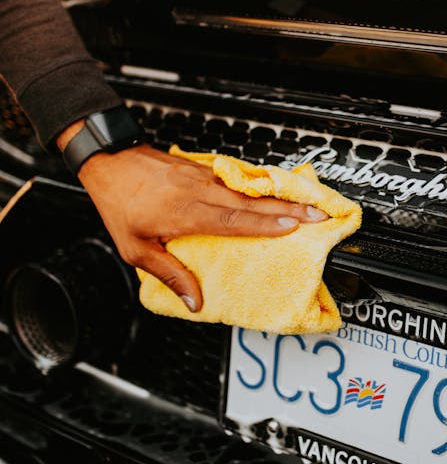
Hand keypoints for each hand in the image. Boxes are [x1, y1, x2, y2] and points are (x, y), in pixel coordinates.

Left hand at [60, 139, 326, 311]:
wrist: (111, 162)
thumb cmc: (120, 205)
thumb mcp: (135, 248)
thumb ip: (168, 273)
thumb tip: (194, 301)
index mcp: (186, 213)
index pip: (233, 220)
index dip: (265, 223)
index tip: (293, 226)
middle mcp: (201, 191)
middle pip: (252, 202)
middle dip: (289, 209)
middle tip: (319, 214)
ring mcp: (205, 178)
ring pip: (250, 190)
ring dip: (281, 197)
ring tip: (310, 204)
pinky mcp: (205, 170)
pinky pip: (239, 181)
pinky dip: (262, 188)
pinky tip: (279, 193)